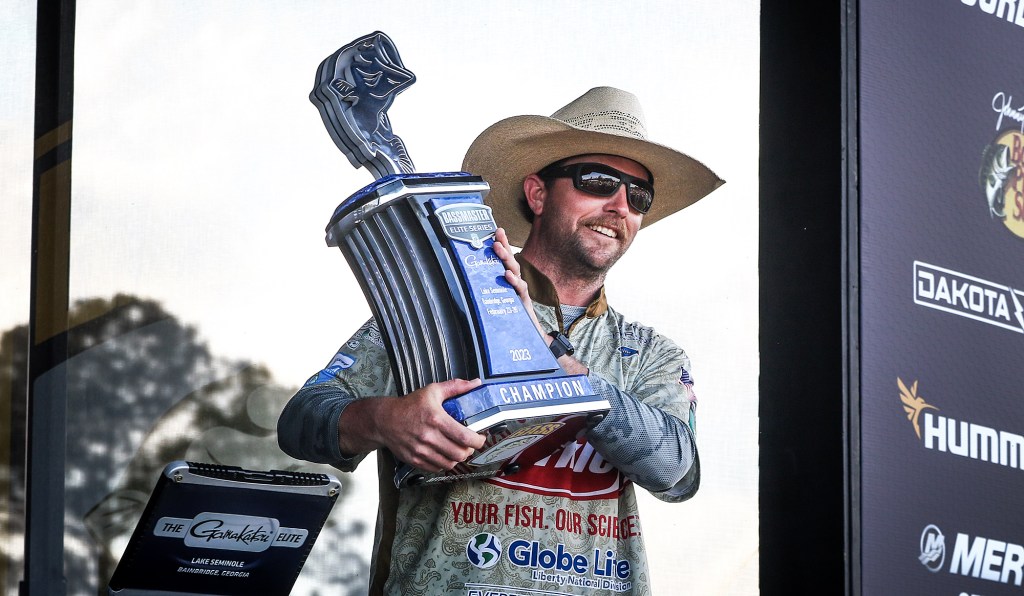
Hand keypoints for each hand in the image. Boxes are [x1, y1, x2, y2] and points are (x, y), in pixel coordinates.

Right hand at [343, 378, 485, 471]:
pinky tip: (444, 455)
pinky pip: (436, 468)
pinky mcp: (414, 460)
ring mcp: (421, 450)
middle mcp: (429, 437)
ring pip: (449, 464)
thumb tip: (476, 382)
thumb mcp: (432, 391)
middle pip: (459, 453)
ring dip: (457, 458)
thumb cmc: (409, 405)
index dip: (478, 441)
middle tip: (469, 445)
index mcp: (436, 419)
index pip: (464, 437)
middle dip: (469, 451)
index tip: (481, 438)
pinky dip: (444, 463)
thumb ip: (456, 387)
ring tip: (457, 450)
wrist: (384, 420)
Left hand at [492, 227, 544, 336]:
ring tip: (498, 247)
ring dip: (506, 258)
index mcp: (510, 281)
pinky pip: (520, 290)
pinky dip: (514, 282)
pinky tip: (508, 275)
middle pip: (510, 261)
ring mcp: (521, 292)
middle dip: (504, 246)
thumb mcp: (498, 302)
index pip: (505, 260)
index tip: (495, 231)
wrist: (528, 336)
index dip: (502, 245)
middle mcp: (516, 284)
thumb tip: (467, 286)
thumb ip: (489, 293)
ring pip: (515, 271)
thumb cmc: (512, 318)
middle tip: (497, 234)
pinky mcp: (524, 302)